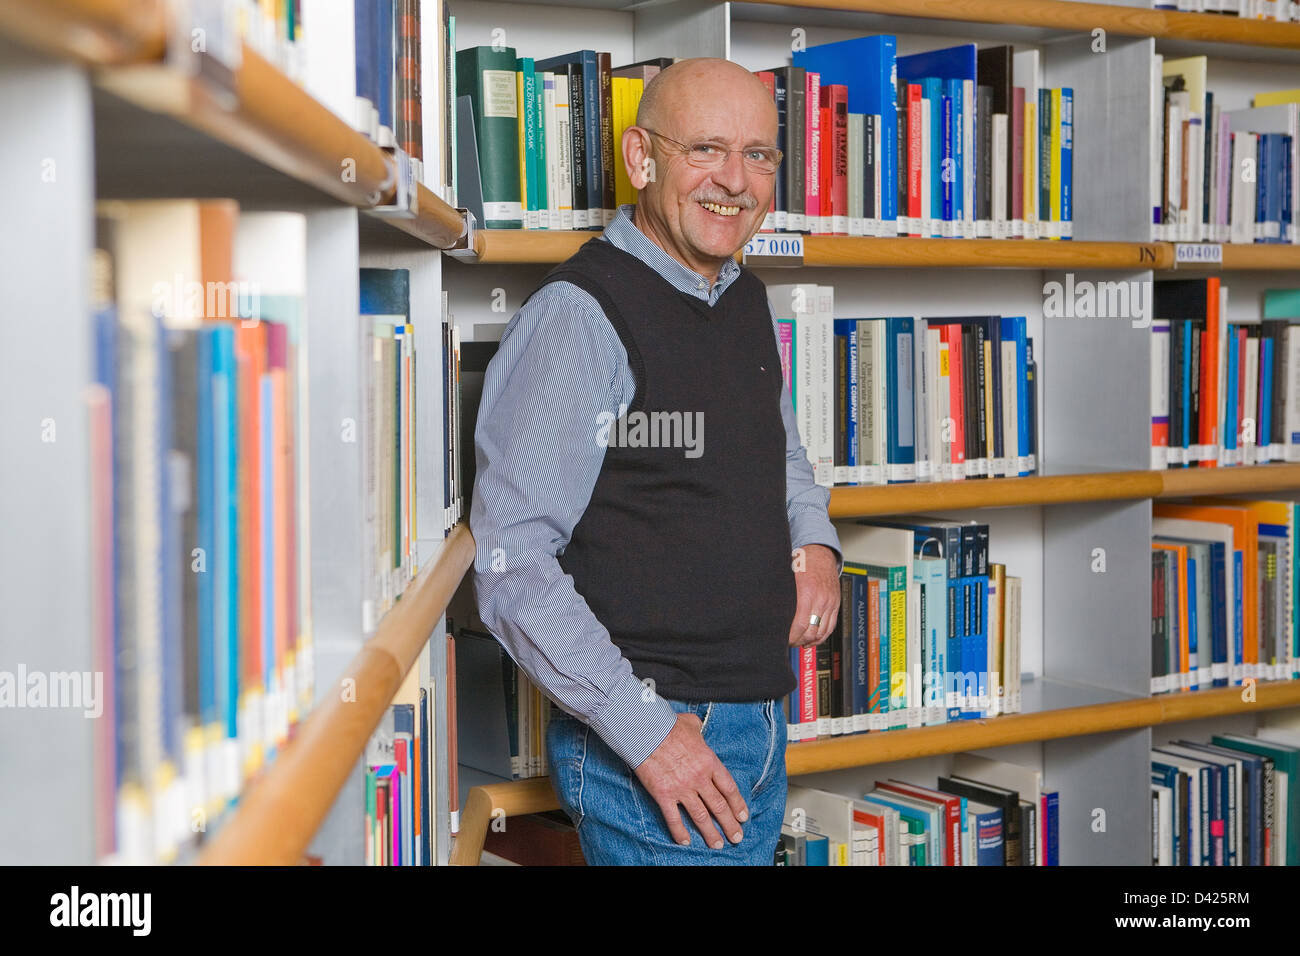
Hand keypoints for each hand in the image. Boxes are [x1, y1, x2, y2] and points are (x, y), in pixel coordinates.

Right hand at [633, 712, 748, 848]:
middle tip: (736, 837)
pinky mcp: (664, 795)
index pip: (728, 788)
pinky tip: (685, 842)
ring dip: (710, 833)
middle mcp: (699, 778)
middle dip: (729, 824)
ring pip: (700, 816)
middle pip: (719, 806)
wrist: (646, 731)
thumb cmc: (668, 725)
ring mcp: (682, 788)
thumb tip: (699, 727)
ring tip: (717, 844)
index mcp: (709, 761)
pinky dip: (680, 832)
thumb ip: (699, 730)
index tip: (742, 817)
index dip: (738, 805)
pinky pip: (674, 818)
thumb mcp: (691, 724)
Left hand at [789, 543, 839, 646]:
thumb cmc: (802, 562)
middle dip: (798, 641)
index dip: (790, 637)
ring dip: (810, 641)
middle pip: (811, 632)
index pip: (799, 625)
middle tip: (788, 642)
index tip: (782, 639)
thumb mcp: (787, 577)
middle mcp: (821, 600)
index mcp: (807, 593)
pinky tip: (812, 640)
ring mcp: (830, 603)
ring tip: (798, 643)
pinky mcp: (836, 604)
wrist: (820, 552)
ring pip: (822, 632)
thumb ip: (782, 596)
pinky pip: (831, 626)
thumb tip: (768, 613)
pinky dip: (822, 637)